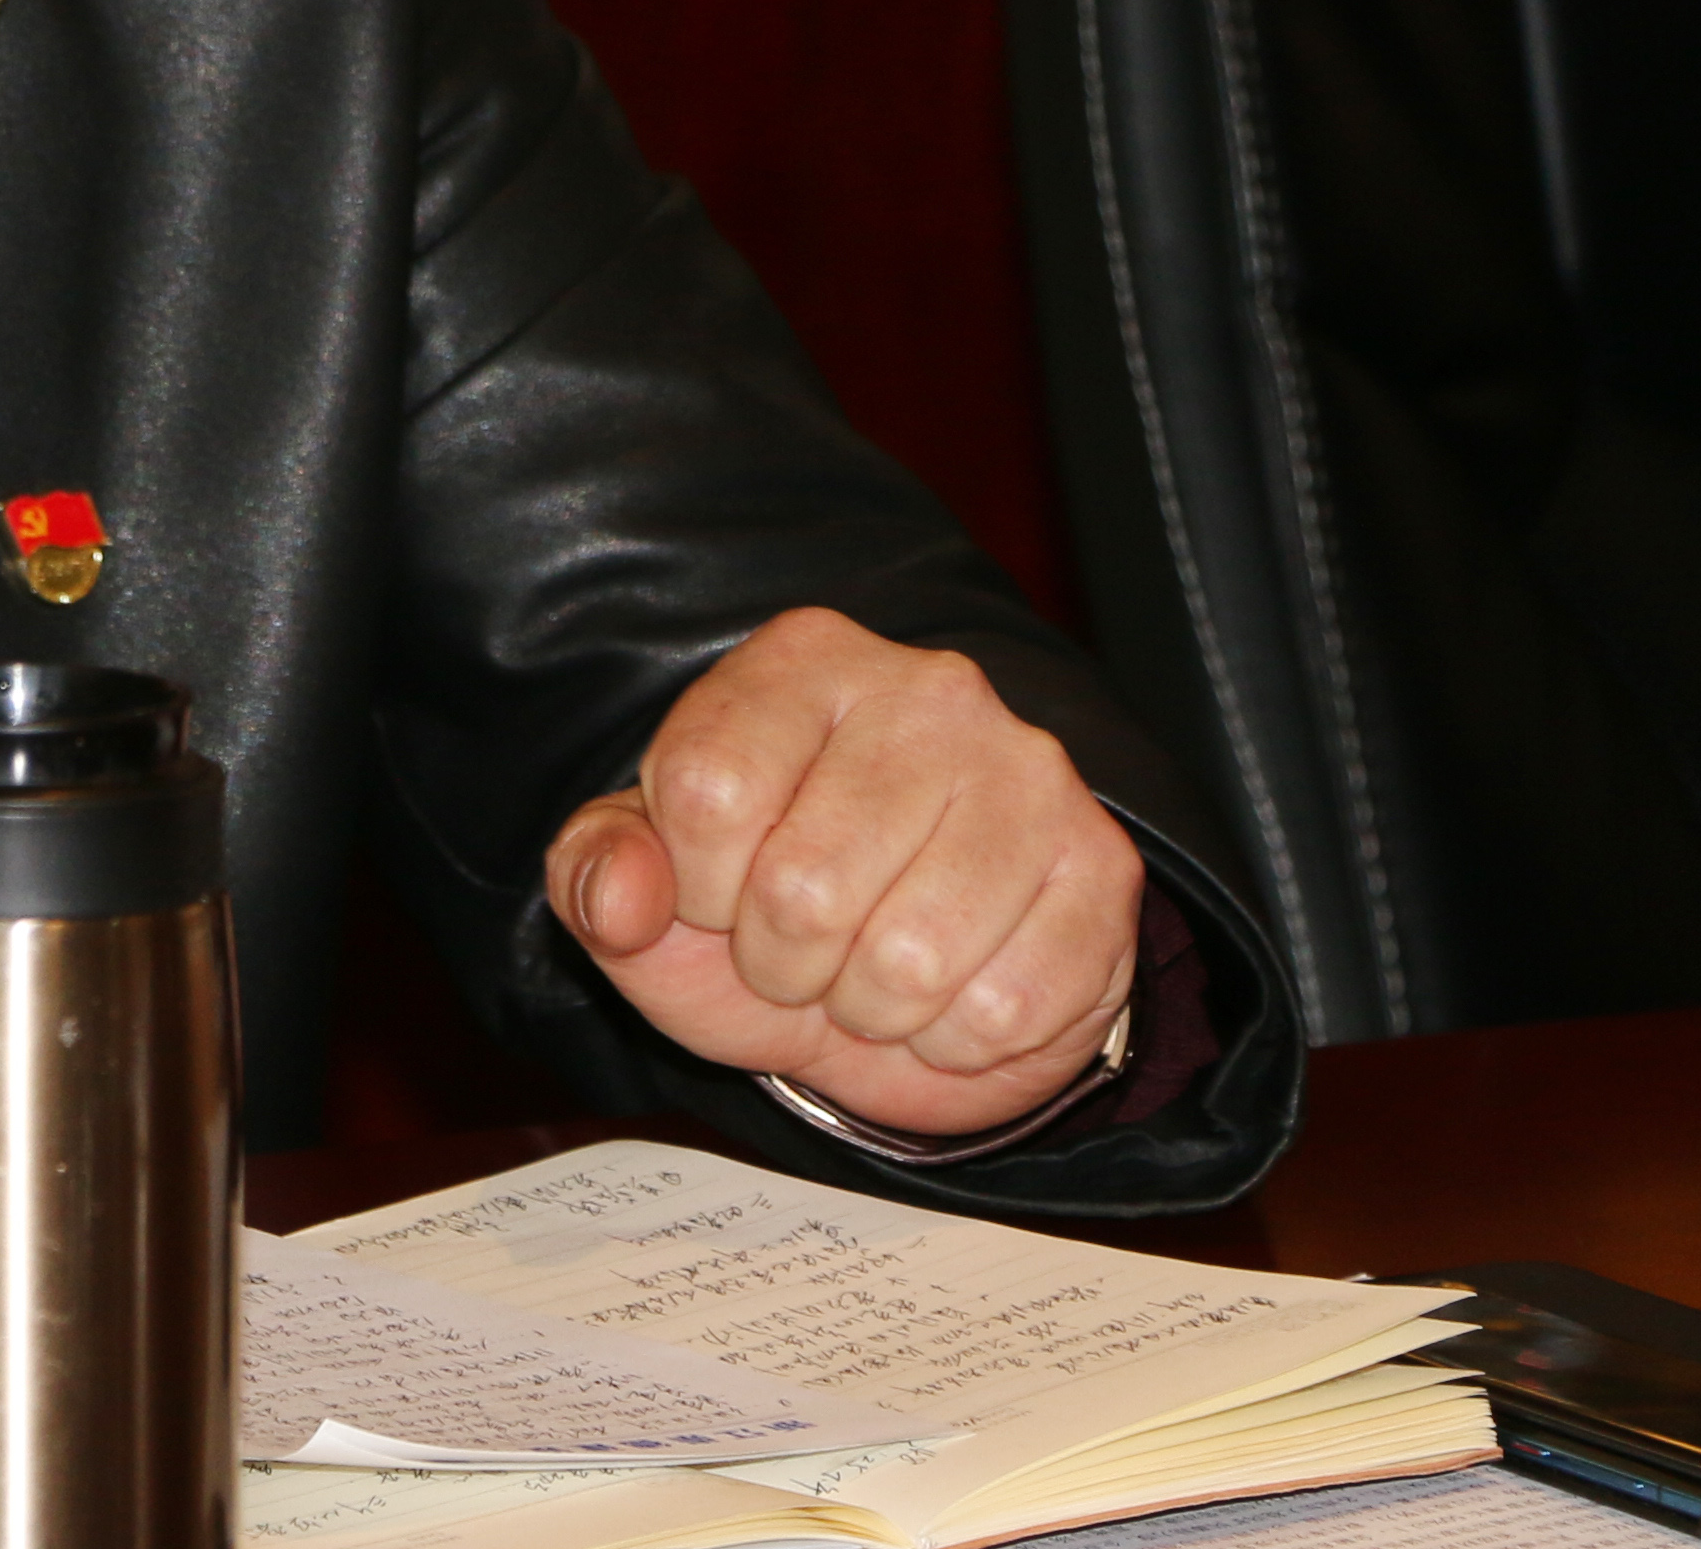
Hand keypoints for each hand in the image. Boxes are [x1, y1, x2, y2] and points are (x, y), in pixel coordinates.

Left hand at [544, 607, 1141, 1139]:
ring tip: (871, 970)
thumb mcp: (651, 896)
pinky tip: (950, 994)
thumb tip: (620, 896)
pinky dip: (953, 1040)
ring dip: (869, 1007)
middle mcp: (927, 690)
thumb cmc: (765, 917)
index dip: (696, 887)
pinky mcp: (1101, 866)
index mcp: (801, 660)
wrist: (908, 986)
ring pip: (908, 960)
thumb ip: (599, 876)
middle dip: (784, 962)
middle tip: (804, 949)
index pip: (705, 790)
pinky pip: (1001, 1010)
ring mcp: (1028, 772)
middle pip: (803, 887)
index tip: (718, 895)